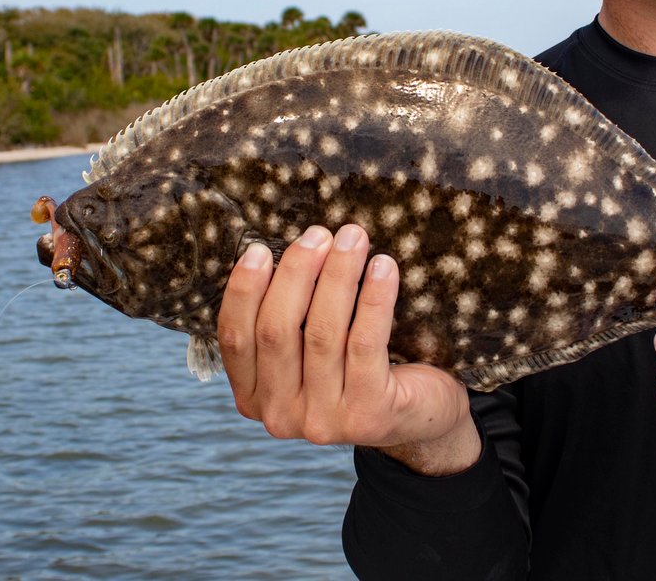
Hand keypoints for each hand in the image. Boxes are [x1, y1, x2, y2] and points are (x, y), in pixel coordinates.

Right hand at [217, 224, 479, 474]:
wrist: (419, 416)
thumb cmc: (356, 368)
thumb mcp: (308, 351)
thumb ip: (287, 318)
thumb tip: (288, 249)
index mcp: (254, 398)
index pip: (235, 339)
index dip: (244, 291)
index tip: (260, 249)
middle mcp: (281, 416)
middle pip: (276, 332)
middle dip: (296, 274)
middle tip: (319, 234)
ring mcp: (323, 421)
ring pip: (322, 333)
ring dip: (338, 276)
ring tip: (353, 238)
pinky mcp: (368, 415)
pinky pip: (366, 343)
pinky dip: (373, 298)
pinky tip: (383, 267)